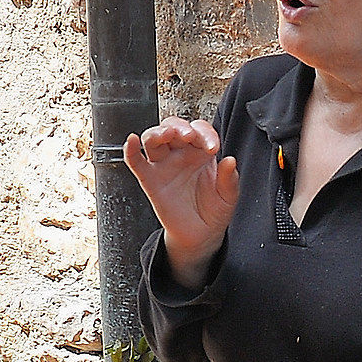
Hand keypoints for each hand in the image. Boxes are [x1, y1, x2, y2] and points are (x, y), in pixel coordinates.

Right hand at [124, 118, 240, 286]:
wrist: (201, 234)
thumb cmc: (214, 210)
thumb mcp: (228, 196)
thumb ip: (230, 179)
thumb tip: (230, 161)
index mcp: (201, 152)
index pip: (200, 130)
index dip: (206, 133)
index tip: (212, 148)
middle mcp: (181, 154)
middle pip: (173, 127)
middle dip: (180, 127)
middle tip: (189, 136)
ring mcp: (163, 165)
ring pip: (153, 139)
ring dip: (158, 132)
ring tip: (166, 134)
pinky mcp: (150, 180)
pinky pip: (136, 162)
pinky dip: (130, 150)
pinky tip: (132, 141)